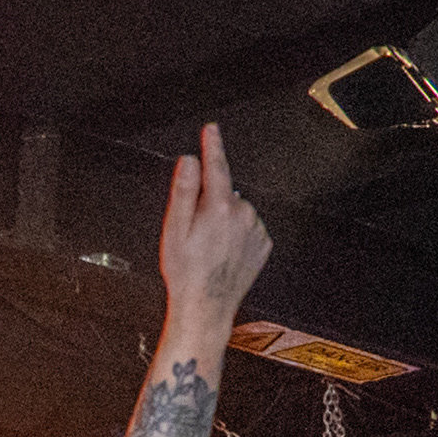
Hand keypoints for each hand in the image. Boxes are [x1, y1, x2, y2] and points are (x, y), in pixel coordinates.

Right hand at [156, 123, 270, 329]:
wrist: (206, 307)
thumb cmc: (187, 273)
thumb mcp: (174, 229)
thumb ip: (184, 191)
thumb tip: (190, 162)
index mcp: (219, 208)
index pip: (217, 165)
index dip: (212, 144)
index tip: (211, 129)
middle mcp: (242, 216)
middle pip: (226, 192)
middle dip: (211, 202)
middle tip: (194, 230)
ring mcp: (255, 231)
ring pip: (238, 211)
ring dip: (224, 219)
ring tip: (209, 246)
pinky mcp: (263, 246)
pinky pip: (249, 228)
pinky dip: (237, 234)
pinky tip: (223, 251)